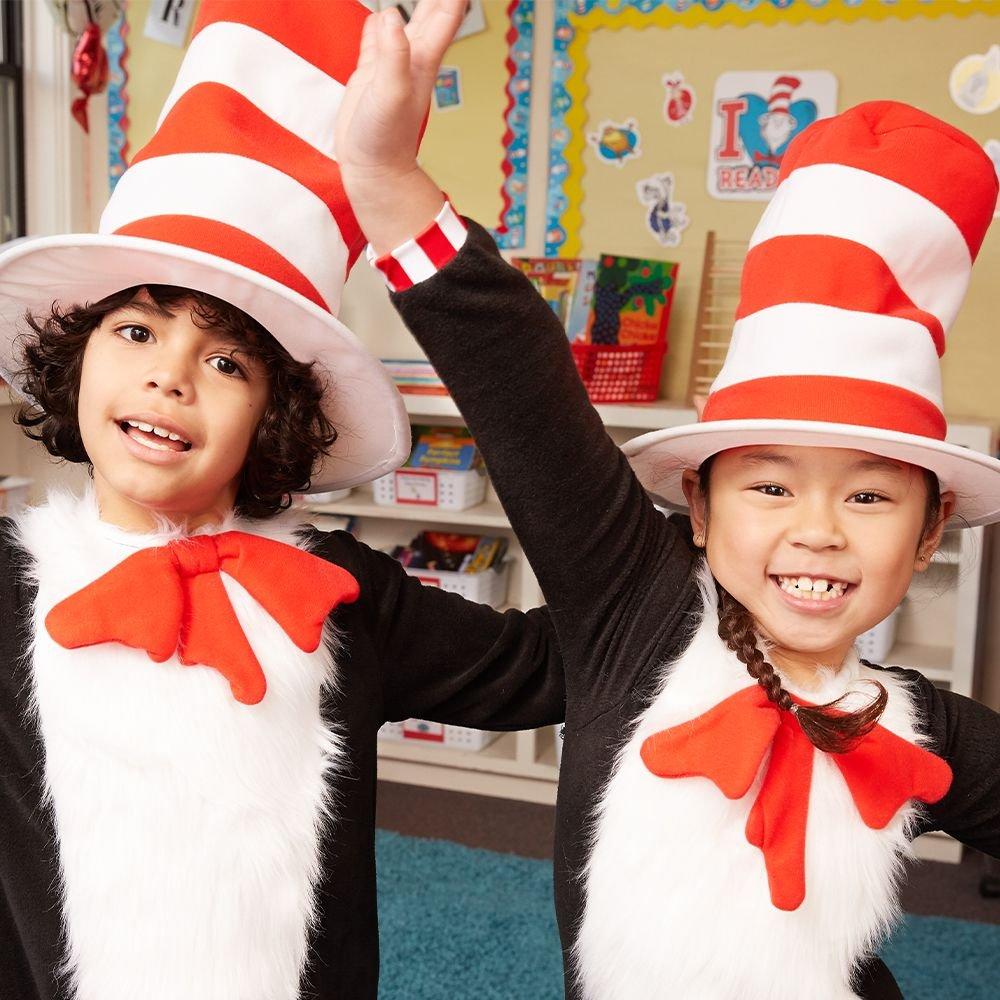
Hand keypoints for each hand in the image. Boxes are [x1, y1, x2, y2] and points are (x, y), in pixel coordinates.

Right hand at [336, 0, 465, 248]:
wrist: (373, 167)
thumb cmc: (385, 138)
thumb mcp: (390, 94)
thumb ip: (392, 55)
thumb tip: (390, 16)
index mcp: (423, 57)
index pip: (447, 12)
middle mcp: (412, 56)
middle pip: (433, 9)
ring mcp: (391, 63)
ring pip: (406, 18)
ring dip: (415, 0)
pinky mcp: (370, 72)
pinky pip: (377, 37)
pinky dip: (378, 21)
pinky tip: (380, 14)